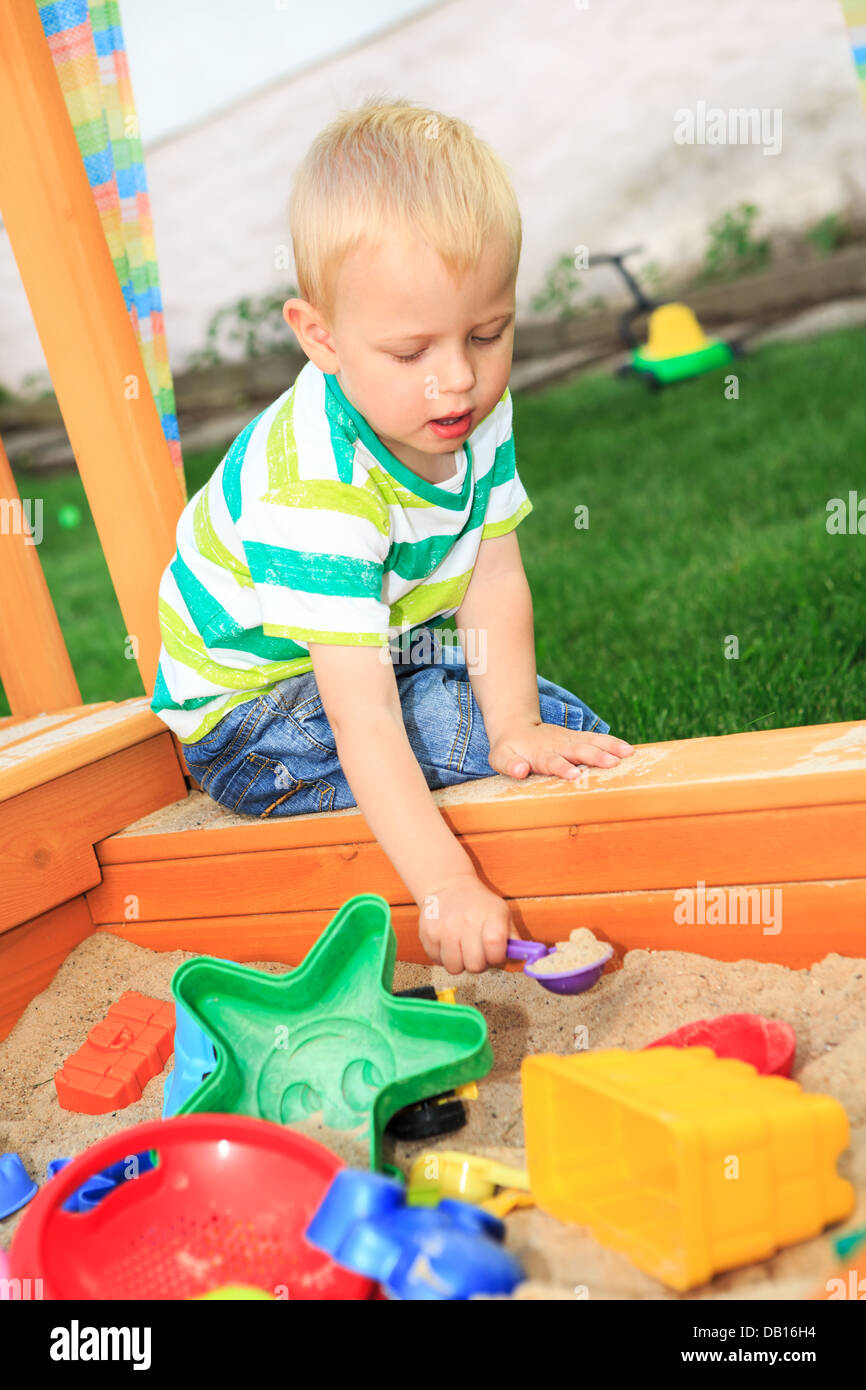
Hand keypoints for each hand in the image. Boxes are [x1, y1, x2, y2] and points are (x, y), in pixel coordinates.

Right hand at [418, 873, 511, 973]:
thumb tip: (527, 959)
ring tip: (462, 948)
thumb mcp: (502, 912)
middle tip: (478, 952)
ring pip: (454, 968)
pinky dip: (444, 957)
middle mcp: (466, 922)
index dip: (497, 957)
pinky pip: (437, 961)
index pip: (495, 947)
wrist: (447, 885)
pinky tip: (449, 943)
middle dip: (479, 963)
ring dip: (460, 962)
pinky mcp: (427, 934)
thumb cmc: (479, 903)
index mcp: (489, 916)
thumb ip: (514, 938)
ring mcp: (444, 929)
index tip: (495, 953)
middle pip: (475, 965)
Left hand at [489, 721, 634, 780]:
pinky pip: (597, 739)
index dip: (563, 768)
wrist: (515, 727)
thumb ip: (509, 765)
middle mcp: (558, 745)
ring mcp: (570, 740)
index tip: (575, 775)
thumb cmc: (509, 750)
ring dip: (609, 747)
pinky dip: (612, 743)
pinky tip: (629, 750)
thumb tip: (519, 771)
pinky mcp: (578, 738)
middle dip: (595, 756)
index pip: (553, 762)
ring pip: (591, 742)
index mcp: (540, 754)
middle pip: (578, 750)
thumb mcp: (500, 758)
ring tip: (628, 754)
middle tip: (612, 764)